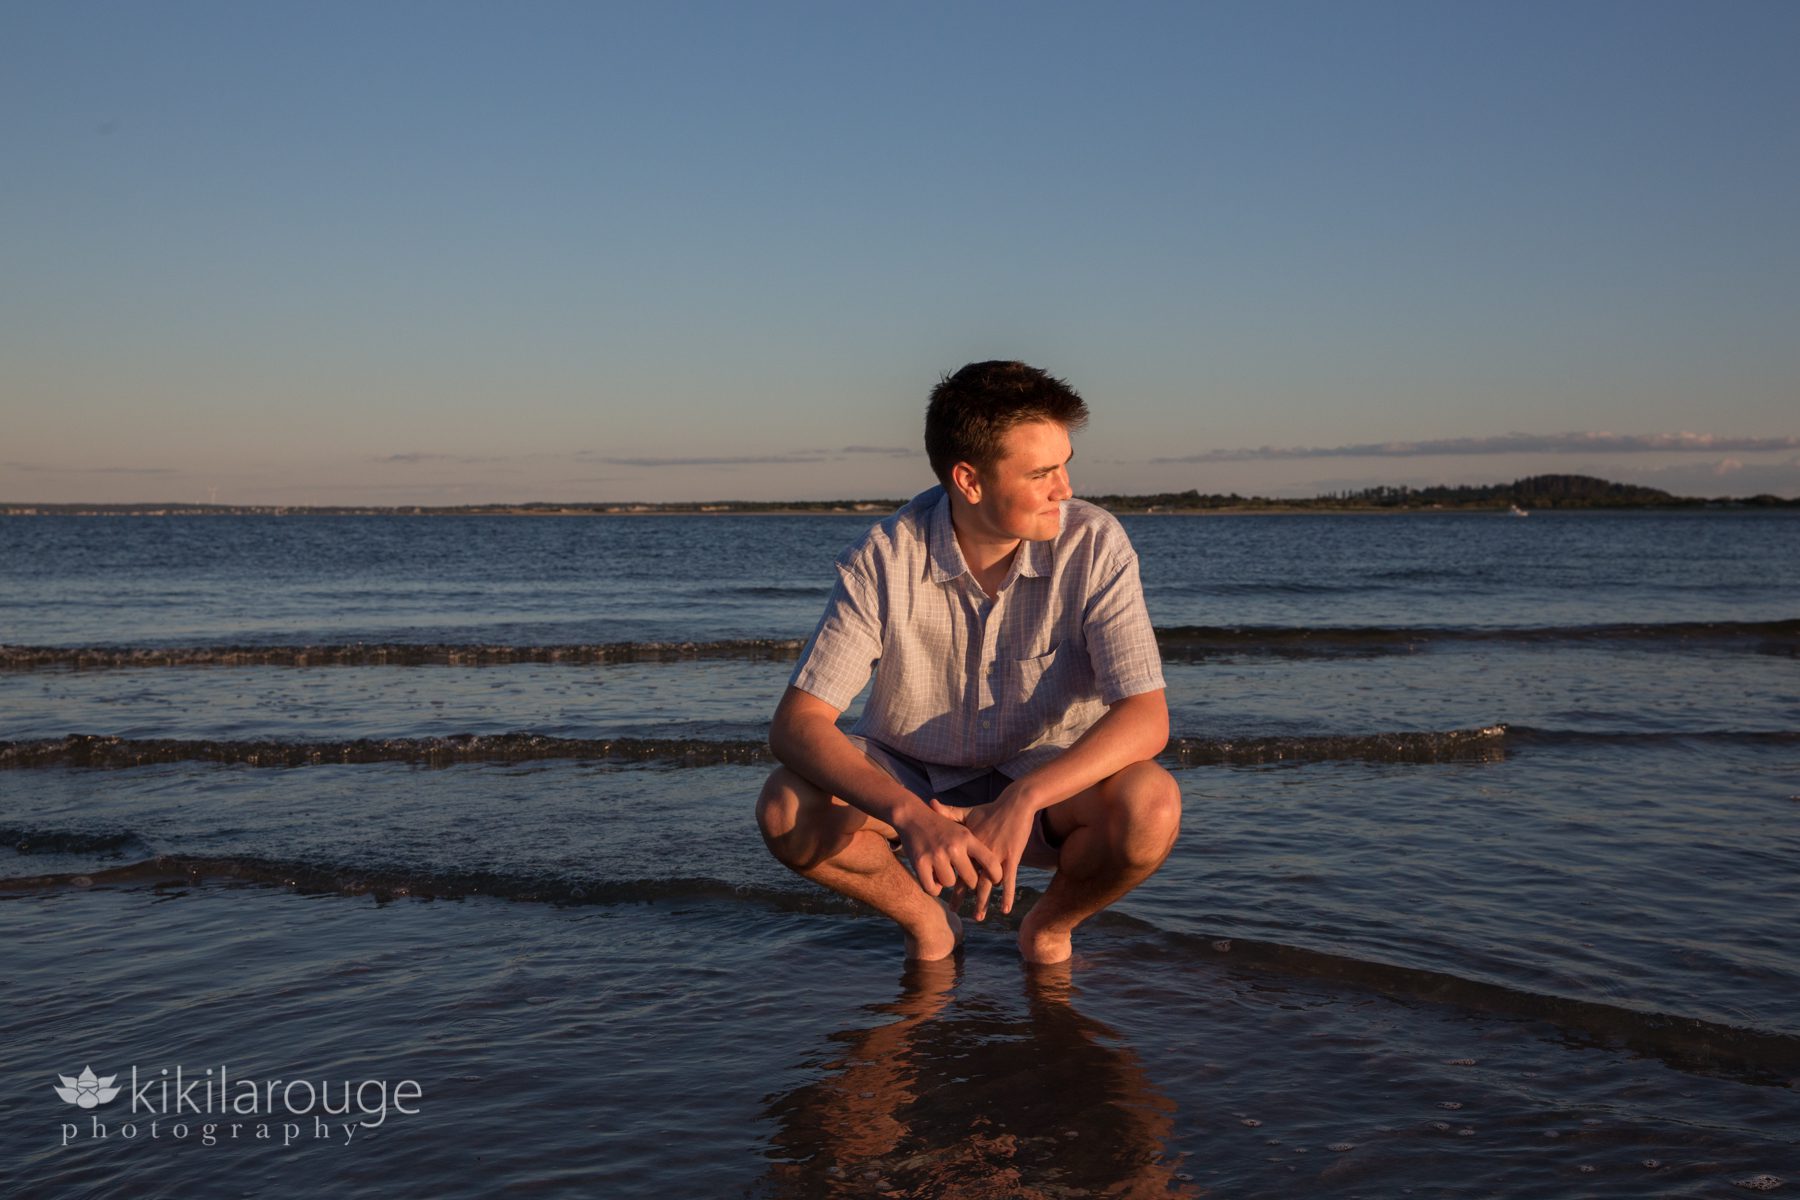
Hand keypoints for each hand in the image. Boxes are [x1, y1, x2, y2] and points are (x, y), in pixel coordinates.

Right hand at [891, 805, 1002, 898]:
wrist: (912, 815)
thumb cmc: (941, 825)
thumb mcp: (961, 828)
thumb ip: (975, 847)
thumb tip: (996, 866)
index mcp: (967, 837)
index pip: (990, 862)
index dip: (996, 875)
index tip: (995, 880)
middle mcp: (954, 846)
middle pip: (971, 880)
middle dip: (969, 882)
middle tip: (964, 877)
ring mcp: (936, 855)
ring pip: (950, 883)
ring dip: (946, 881)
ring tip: (943, 870)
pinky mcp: (920, 863)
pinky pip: (933, 888)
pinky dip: (933, 888)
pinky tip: (933, 880)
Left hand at [930, 784, 1038, 920]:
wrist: (1015, 803)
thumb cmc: (991, 809)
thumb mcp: (968, 811)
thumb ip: (949, 812)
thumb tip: (930, 802)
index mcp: (967, 844)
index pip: (954, 865)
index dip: (946, 879)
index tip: (938, 891)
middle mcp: (979, 853)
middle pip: (966, 879)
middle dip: (959, 896)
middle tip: (952, 910)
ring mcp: (996, 856)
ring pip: (986, 884)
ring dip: (982, 902)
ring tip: (977, 918)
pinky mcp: (1012, 857)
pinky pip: (1009, 881)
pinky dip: (1007, 896)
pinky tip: (1004, 910)